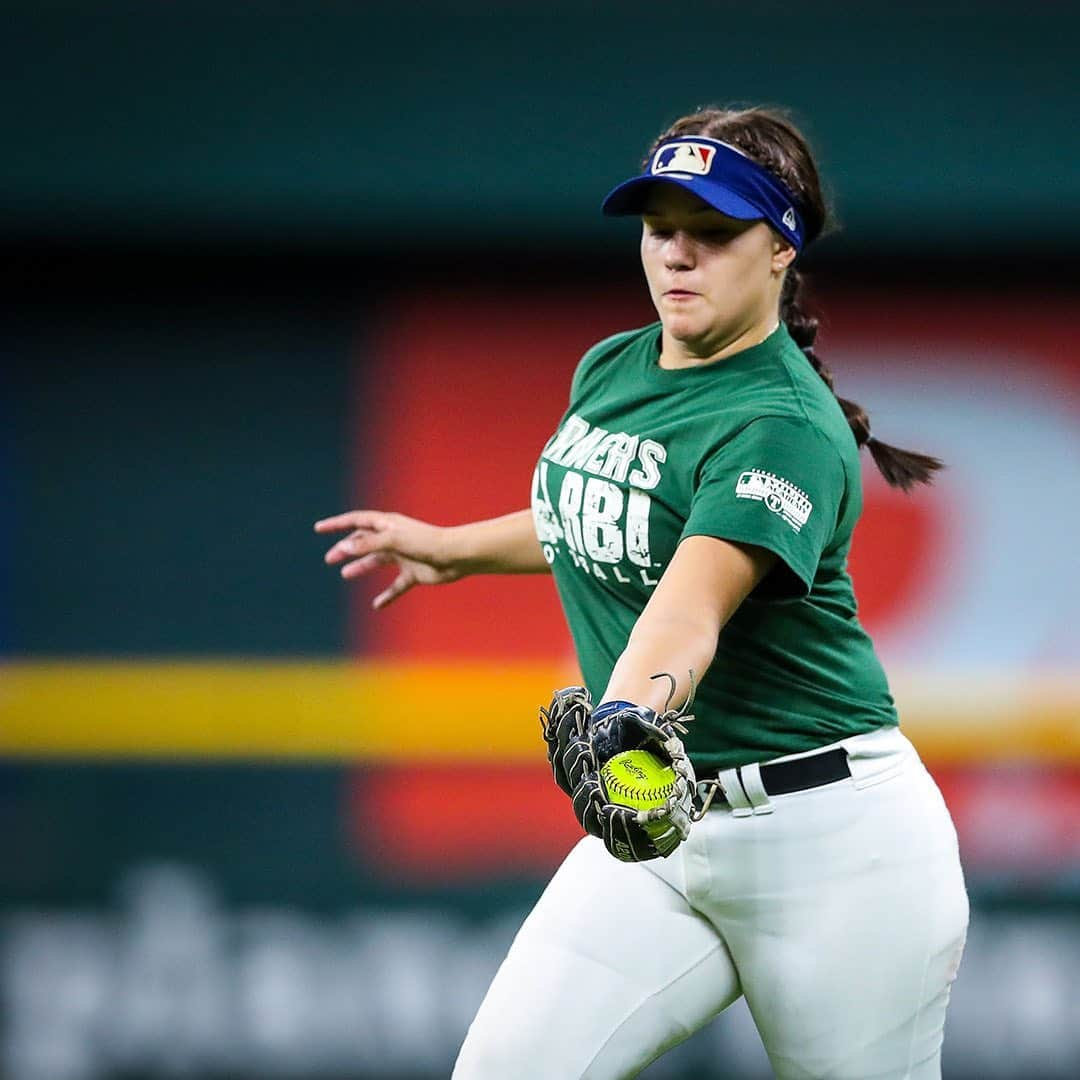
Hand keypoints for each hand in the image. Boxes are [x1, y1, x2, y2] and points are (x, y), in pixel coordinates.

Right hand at [314, 510, 462, 608]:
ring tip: (346, 575)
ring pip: (377, 561)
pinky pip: (397, 586)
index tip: (319, 528)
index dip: (337, 524)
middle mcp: (394, 538)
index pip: (357, 521)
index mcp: (388, 525)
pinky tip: (377, 606)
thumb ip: (368, 544)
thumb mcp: (393, 541)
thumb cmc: (426, 543)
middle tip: (330, 559)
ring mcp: (404, 556)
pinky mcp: (414, 573)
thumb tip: (345, 546)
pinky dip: (387, 595)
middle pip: (364, 542)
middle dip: (346, 549)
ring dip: (361, 567)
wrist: (455, 557)